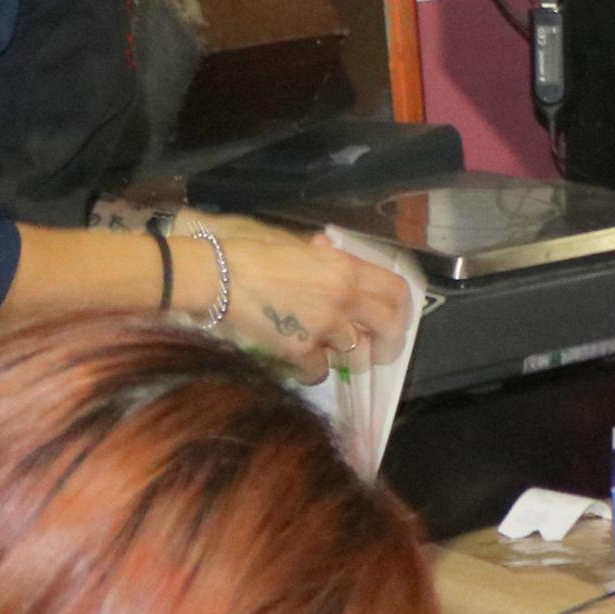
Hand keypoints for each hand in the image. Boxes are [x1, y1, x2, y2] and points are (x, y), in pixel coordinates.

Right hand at [190, 215, 411, 381]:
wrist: (212, 274)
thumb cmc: (244, 250)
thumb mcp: (286, 240)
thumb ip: (315, 249)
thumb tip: (327, 247)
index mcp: (344, 267)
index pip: (397, 290)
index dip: (402, 309)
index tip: (395, 319)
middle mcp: (343, 297)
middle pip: (389, 328)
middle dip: (387, 344)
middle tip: (377, 351)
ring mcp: (324, 326)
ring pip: (356, 354)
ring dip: (346, 358)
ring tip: (331, 355)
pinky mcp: (300, 350)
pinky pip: (320, 372)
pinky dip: (311, 372)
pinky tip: (300, 363)